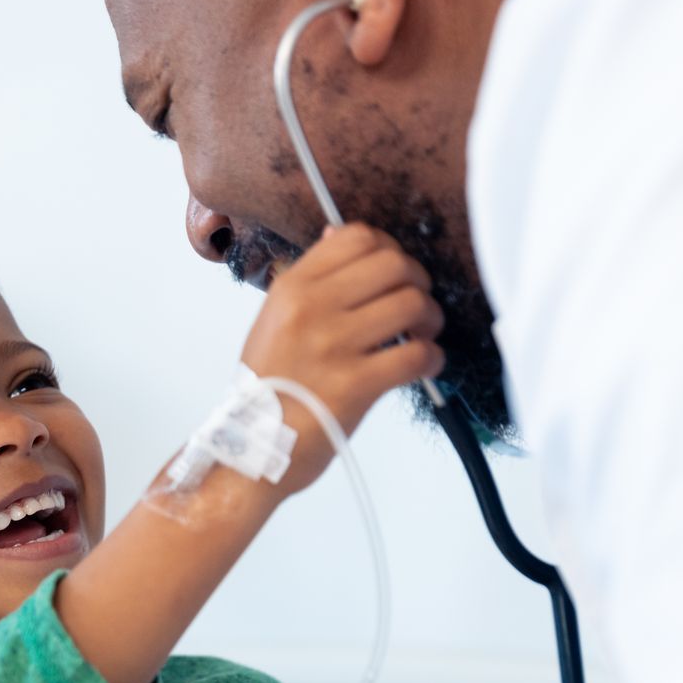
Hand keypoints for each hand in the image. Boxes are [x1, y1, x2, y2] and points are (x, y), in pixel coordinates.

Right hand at [239, 224, 444, 488]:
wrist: (250, 448)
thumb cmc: (269, 387)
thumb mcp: (274, 320)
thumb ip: (309, 280)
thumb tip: (340, 234)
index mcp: (292, 287)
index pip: (358, 236)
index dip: (389, 248)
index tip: (392, 275)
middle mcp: (311, 308)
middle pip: (394, 264)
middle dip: (418, 283)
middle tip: (415, 307)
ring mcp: (333, 346)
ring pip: (412, 304)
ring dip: (430, 319)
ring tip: (422, 335)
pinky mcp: (355, 385)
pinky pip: (416, 354)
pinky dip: (431, 358)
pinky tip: (422, 366)